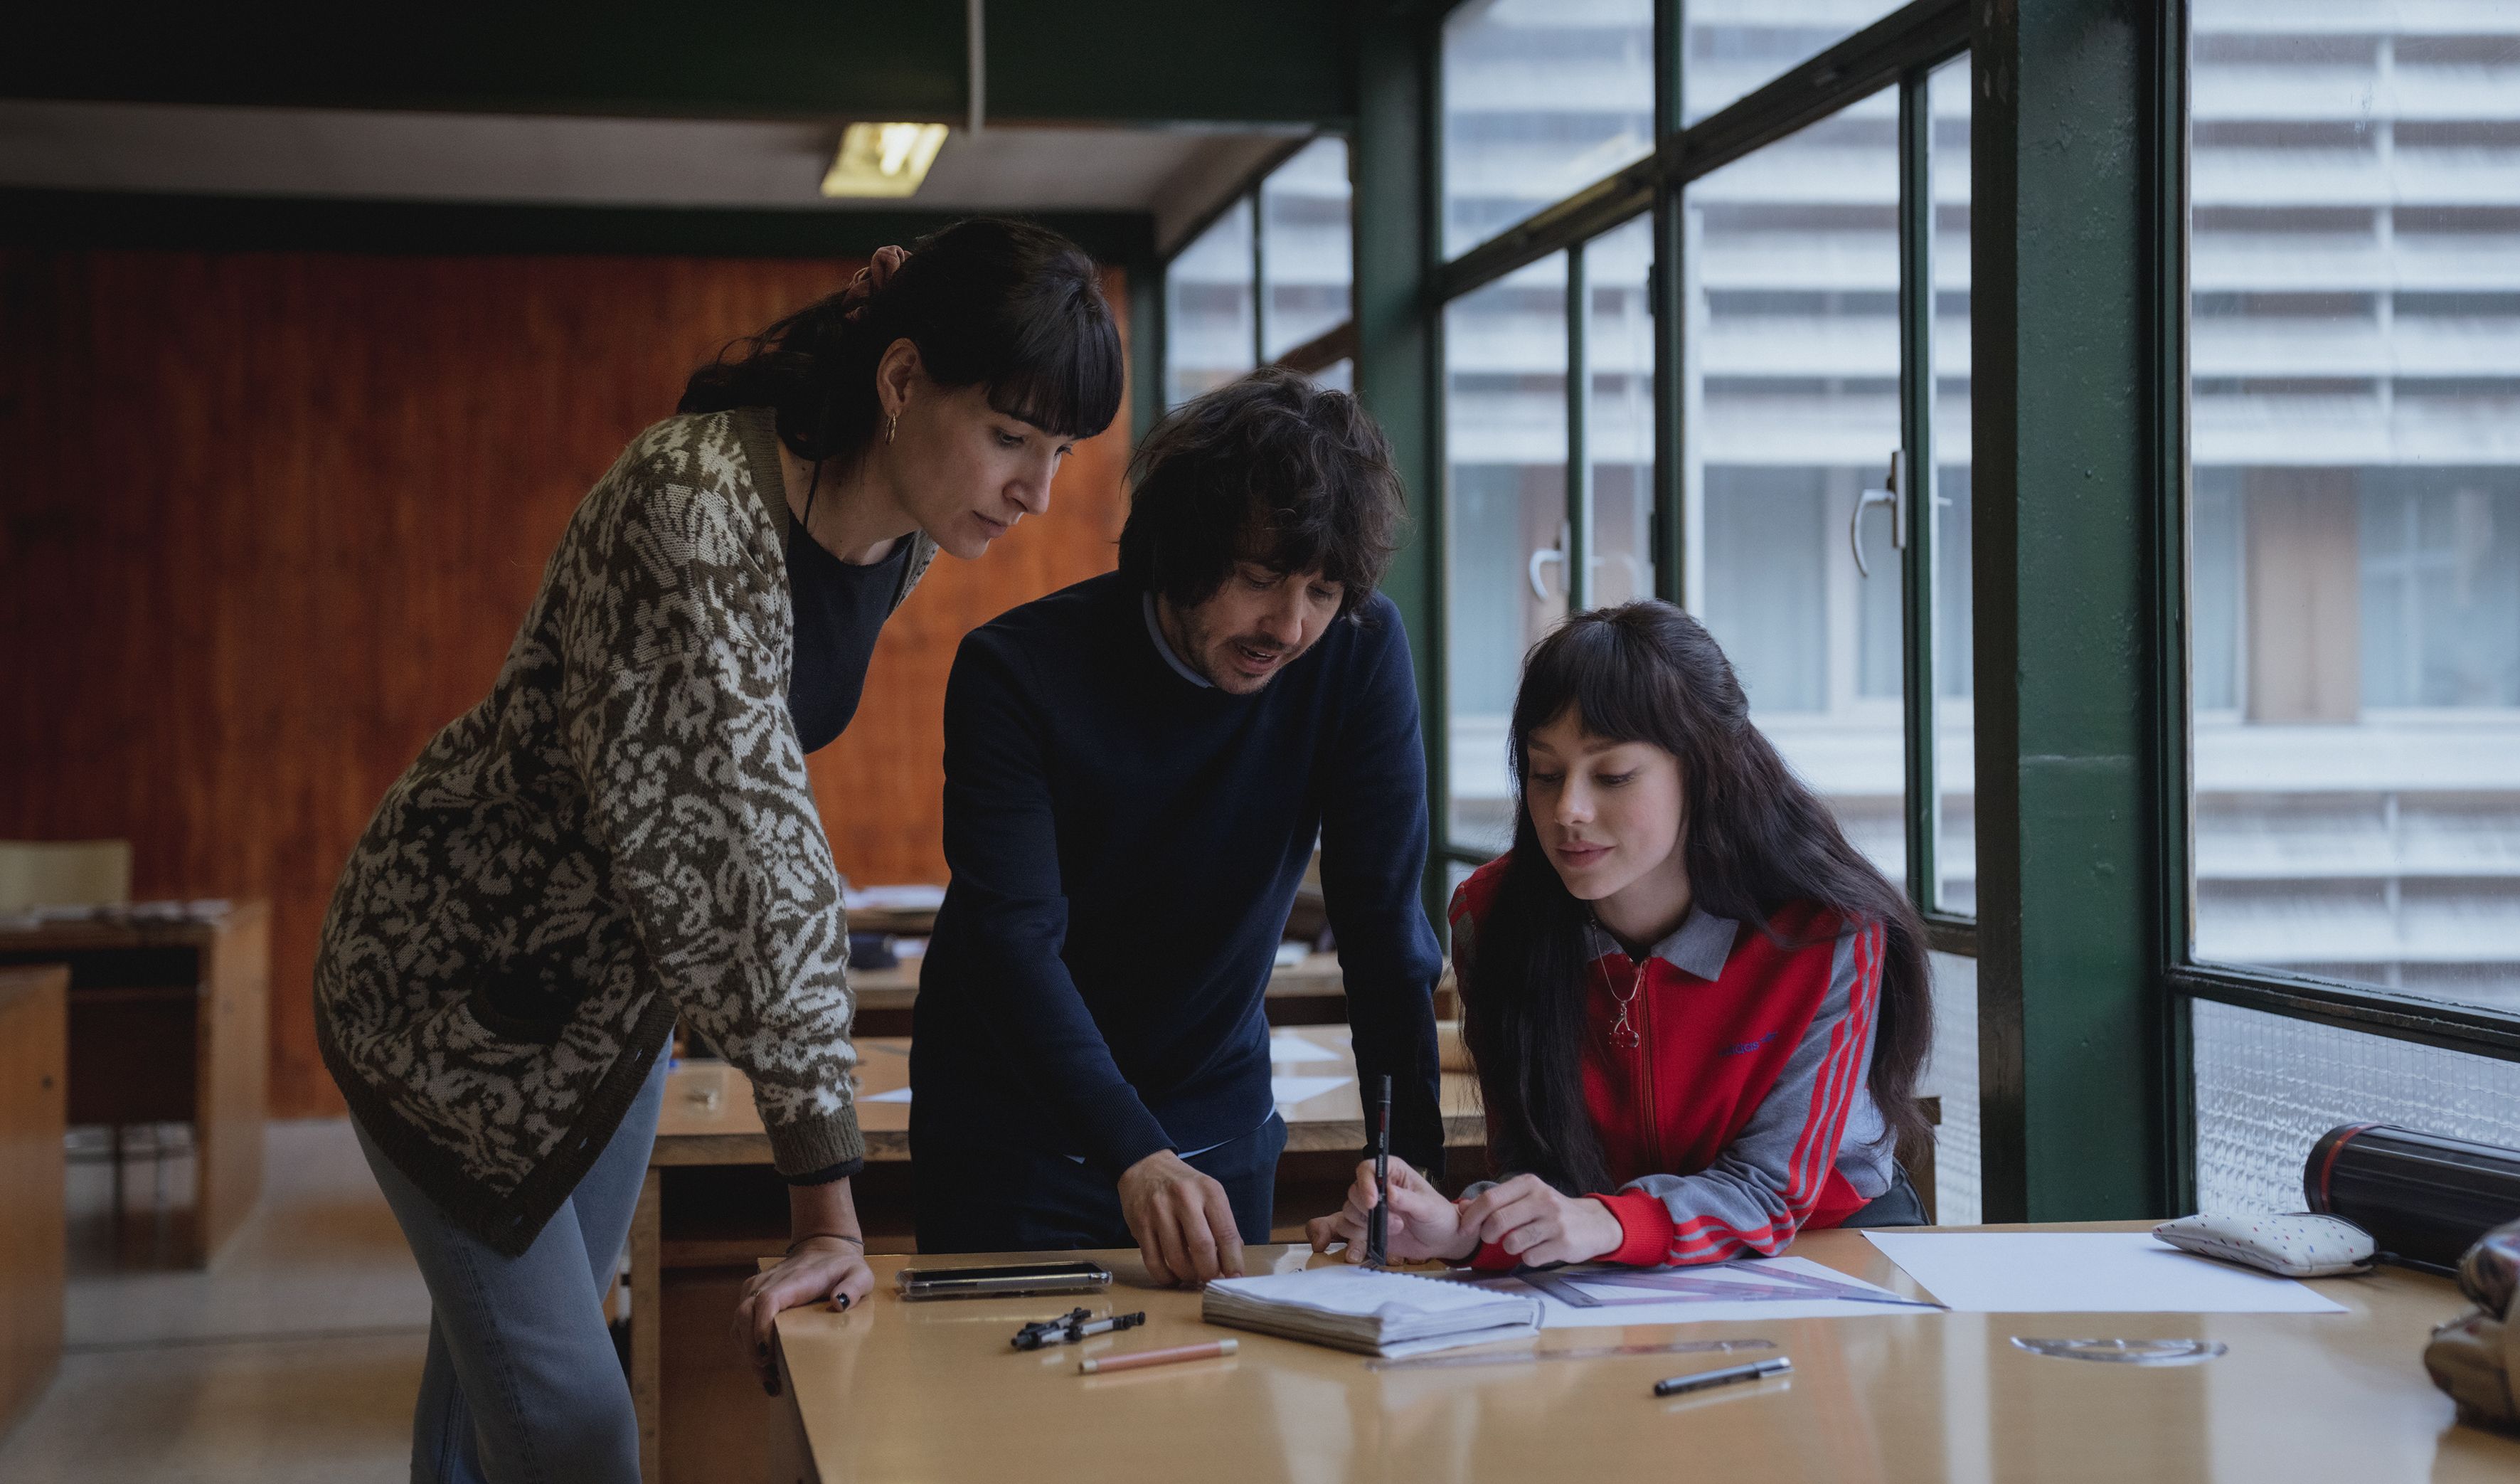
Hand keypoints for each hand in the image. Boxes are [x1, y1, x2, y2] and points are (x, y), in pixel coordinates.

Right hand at [733, 1235, 872, 1395]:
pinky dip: (748, 1346)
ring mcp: (757, 1288)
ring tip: (769, 1381)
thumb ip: (854, 1287)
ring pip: (739, 1322)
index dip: (761, 1328)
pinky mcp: (752, 1295)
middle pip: (745, 1314)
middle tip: (771, 1379)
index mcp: (794, 1280)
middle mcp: (768, 1282)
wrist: (824, 1248)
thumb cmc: (843, 1266)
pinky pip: (742, 1323)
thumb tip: (838, 1303)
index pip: (766, 1300)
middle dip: (752, 1350)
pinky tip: (764, 1367)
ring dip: (749, 1352)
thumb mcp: (860, 1274)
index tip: (767, 1355)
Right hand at [1118, 1150, 1244, 1285]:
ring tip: (1192, 1277)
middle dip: (1209, 1272)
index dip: (1232, 1261)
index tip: (1235, 1277)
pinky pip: (1153, 1261)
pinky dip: (1165, 1277)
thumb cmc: (1184, 1185)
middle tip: (1211, 1279)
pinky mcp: (1140, 1224)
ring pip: (1176, 1258)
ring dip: (1188, 1275)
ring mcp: (1159, 1211)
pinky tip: (1173, 1277)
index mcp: (1209, 1191)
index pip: (1226, 1232)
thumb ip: (1222, 1224)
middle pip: (1202, 1247)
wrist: (1145, 1166)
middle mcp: (1184, 1198)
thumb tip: (1232, 1262)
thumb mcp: (1209, 1192)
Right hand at [1306, 1156, 1475, 1262]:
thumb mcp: (1428, 1207)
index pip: (1367, 1169)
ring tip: (1394, 1231)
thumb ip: (1408, 1199)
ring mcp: (1369, 1209)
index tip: (1372, 1202)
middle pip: (1354, 1193)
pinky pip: (1346, 1230)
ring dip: (1366, 1226)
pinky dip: (1353, 1239)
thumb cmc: (1439, 1216)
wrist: (1441, 1241)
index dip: (1365, 1184)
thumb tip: (1389, 1192)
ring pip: (1348, 1212)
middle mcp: (1376, 1188)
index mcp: (1392, 1172)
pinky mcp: (1366, 1228)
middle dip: (1369, 1212)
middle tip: (1396, 1223)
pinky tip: (1367, 1245)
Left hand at [1454, 1174, 1624, 1266]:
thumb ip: (1496, 1201)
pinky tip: (1537, 1250)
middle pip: (1498, 1221)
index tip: (1464, 1228)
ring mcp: (1555, 1222)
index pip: (1490, 1199)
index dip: (1472, 1216)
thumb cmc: (1551, 1211)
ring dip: (1508, 1247)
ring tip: (1516, 1243)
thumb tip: (1462, 1207)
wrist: (1593, 1224)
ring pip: (1512, 1242)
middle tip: (1489, 1238)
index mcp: (1529, 1184)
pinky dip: (1527, 1258)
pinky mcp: (1564, 1244)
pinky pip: (1530, 1258)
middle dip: (1486, 1234)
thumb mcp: (1526, 1197)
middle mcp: (1543, 1199)